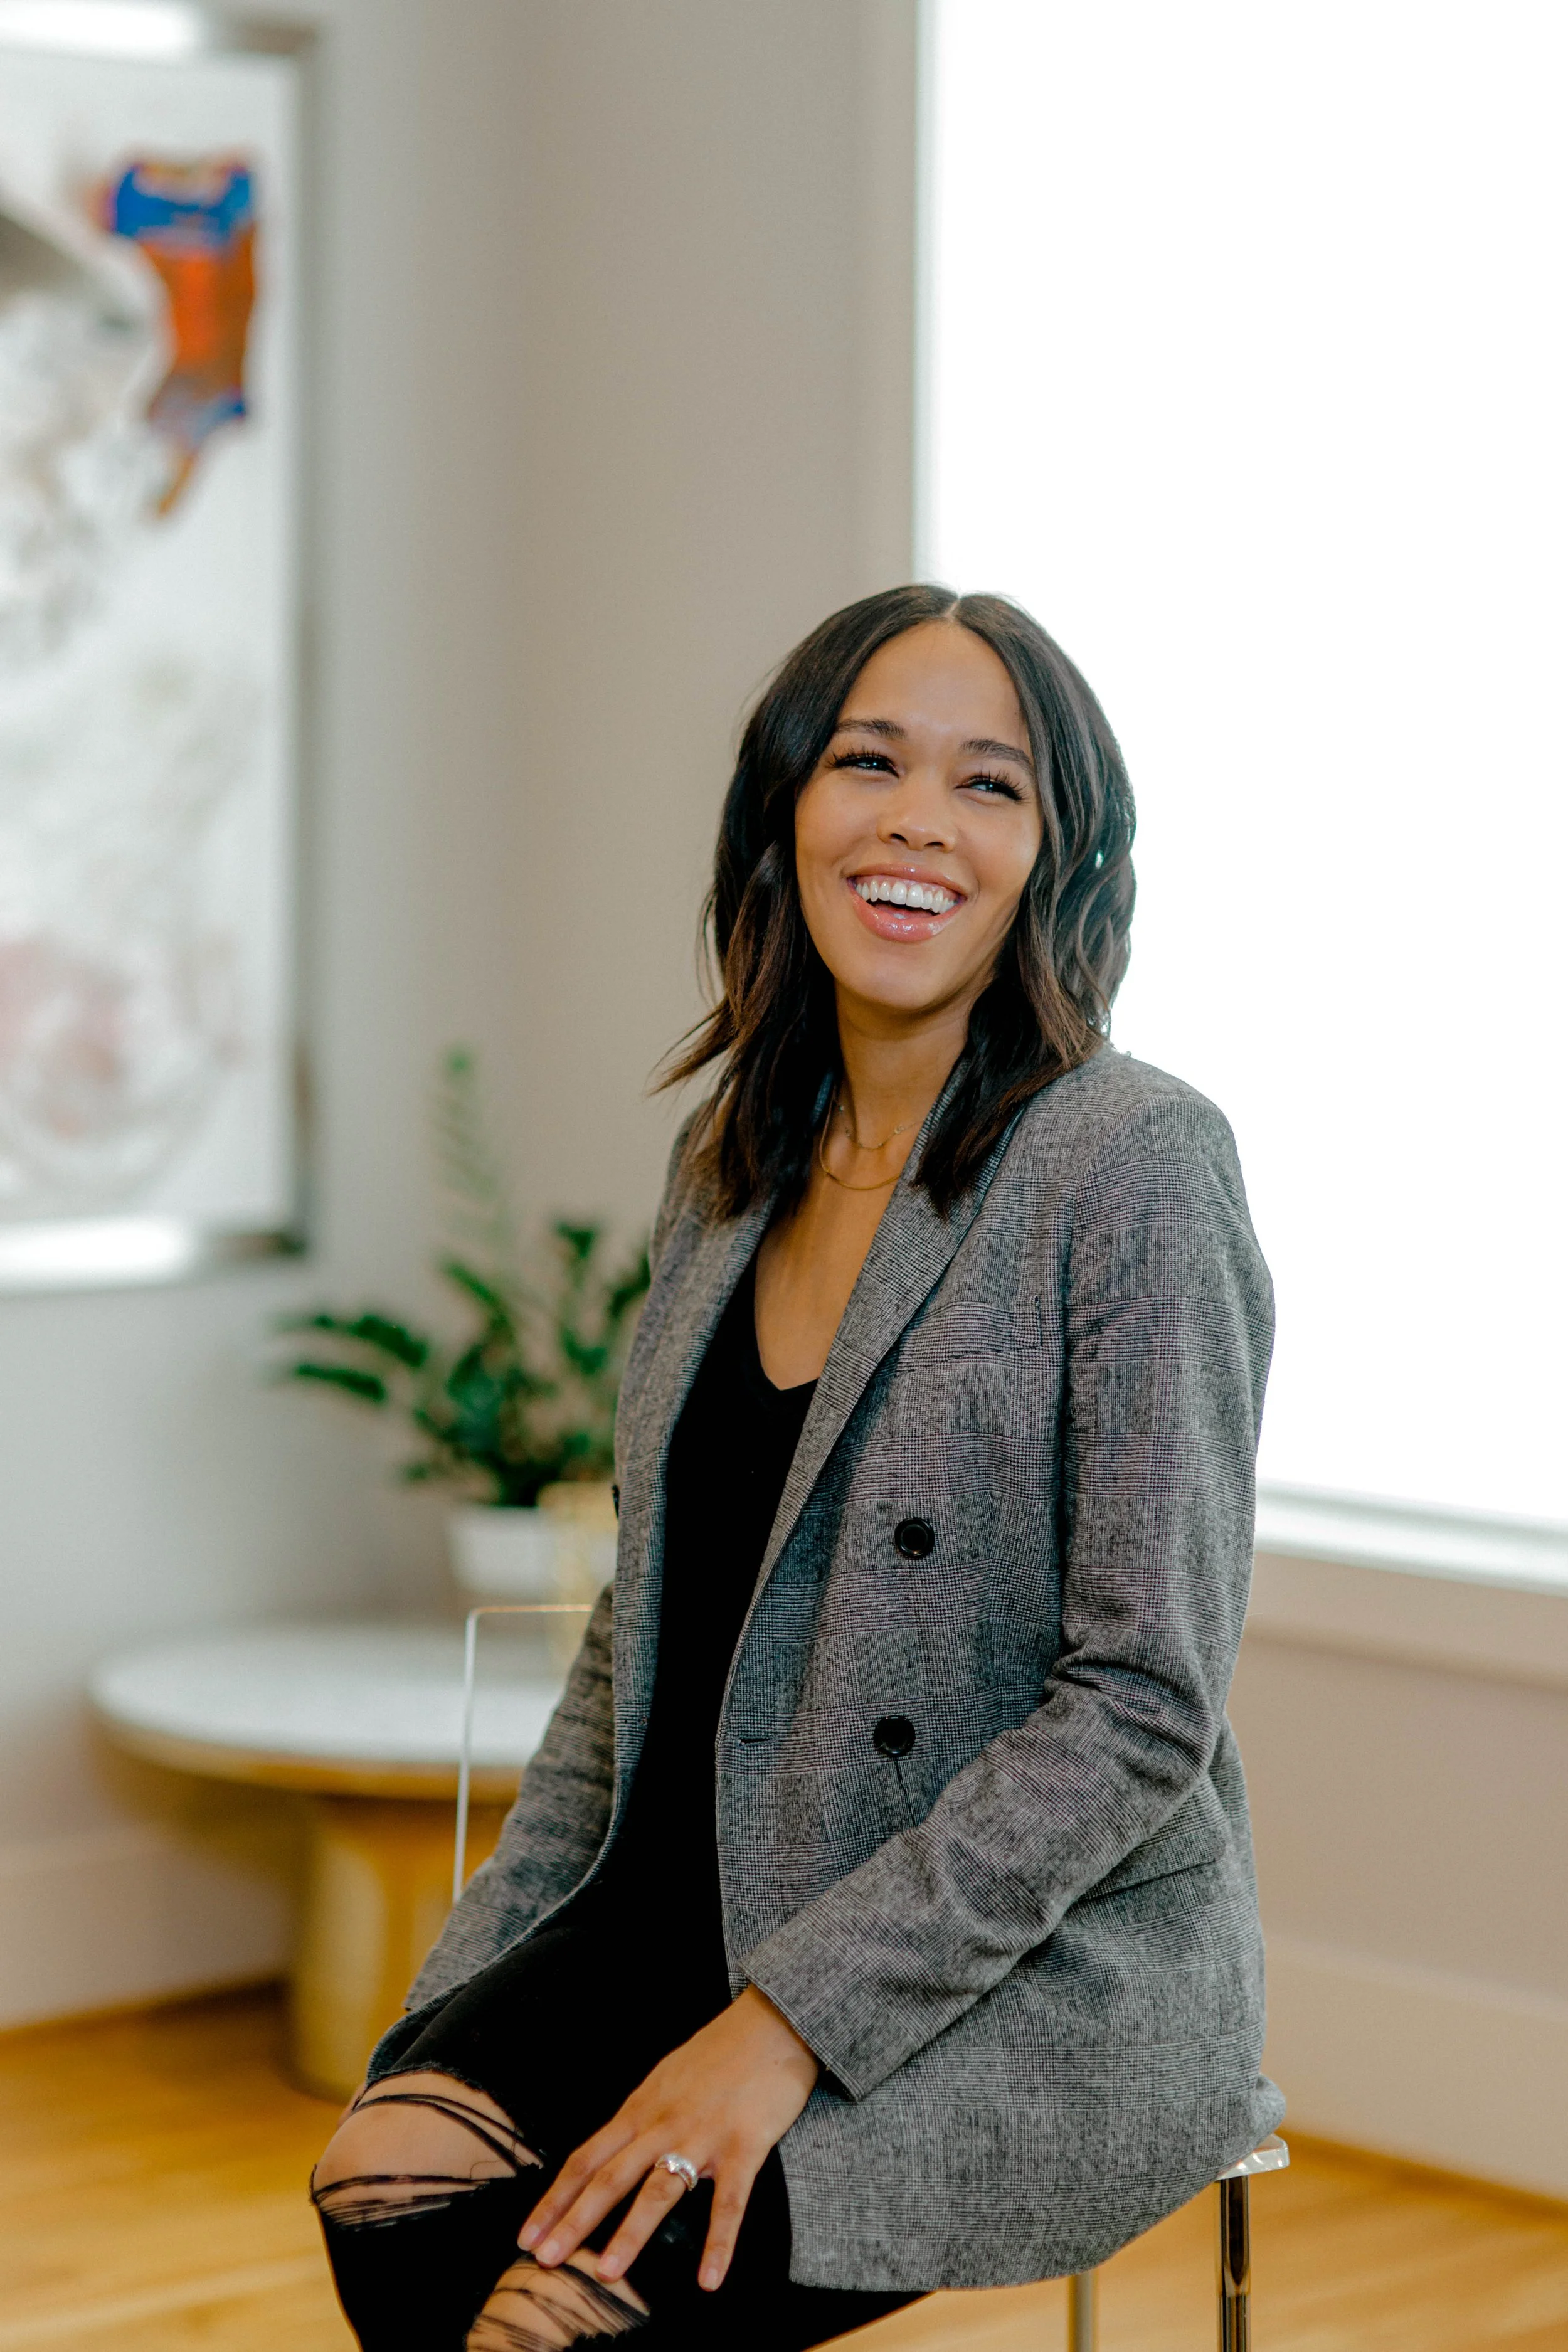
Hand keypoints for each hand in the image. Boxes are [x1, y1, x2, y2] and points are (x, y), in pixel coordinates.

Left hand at [520, 1986, 818, 2291]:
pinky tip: (709, 2279)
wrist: (771, 2023)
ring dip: (631, 2234)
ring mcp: (702, 2135)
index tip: (527, 2233)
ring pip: (659, 2191)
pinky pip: (729, 2202)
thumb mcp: (666, 2078)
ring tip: (607, 2275)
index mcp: (641, 2109)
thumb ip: (642, 2116)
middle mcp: (663, 2123)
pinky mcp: (743, 2145)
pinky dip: (719, 2243)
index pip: (586, 2159)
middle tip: (544, 2260)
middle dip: (574, 2221)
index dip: (555, 2198)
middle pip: (609, 2178)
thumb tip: (615, 2149)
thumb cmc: (719, 2052)